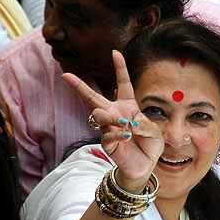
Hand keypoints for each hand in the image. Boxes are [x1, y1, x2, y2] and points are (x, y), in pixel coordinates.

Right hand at [62, 50, 163, 191]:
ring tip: (124, 123)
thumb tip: (125, 121)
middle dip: (79, 86)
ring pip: (98, 114)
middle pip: (94, 97)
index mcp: (128, 106)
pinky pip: (107, 133)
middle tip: (66, 75)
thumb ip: (142, 123)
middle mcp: (114, 114)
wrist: (145, 166)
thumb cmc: (150, 145)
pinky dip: (119, 134)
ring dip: (111, 117)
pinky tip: (127, 137)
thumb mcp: (153, 130)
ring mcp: (107, 127)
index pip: (123, 84)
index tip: (115, 53)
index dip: (120, 68)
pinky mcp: (105, 141)